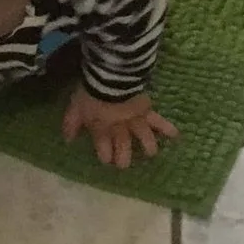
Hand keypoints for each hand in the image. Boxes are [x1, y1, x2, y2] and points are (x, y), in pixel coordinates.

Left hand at [62, 89, 178, 169]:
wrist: (112, 78)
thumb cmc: (91, 91)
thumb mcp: (75, 106)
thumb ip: (71, 123)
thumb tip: (67, 140)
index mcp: (101, 128)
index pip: (103, 147)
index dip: (105, 155)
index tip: (107, 160)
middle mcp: (120, 129)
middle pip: (123, 147)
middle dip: (124, 158)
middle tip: (124, 165)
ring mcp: (135, 121)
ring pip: (143, 138)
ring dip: (147, 147)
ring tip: (150, 154)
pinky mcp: (147, 111)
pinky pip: (158, 121)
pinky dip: (167, 128)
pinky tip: (176, 135)